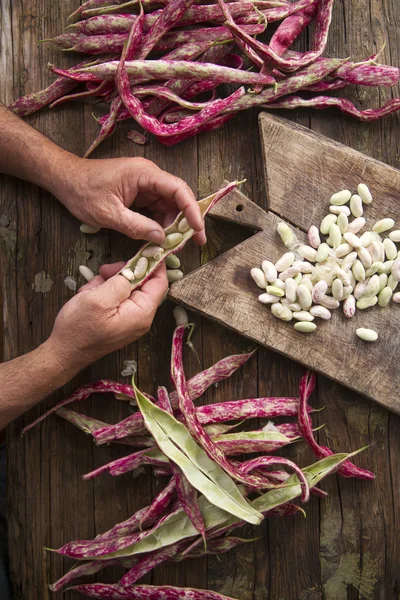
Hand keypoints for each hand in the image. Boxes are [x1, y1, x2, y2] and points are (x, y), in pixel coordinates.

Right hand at [47, 261, 167, 372]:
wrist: (63, 353)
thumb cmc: (79, 329)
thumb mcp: (99, 299)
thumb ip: (121, 282)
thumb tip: (135, 270)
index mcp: (141, 313)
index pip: (159, 283)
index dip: (155, 264)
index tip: (147, 248)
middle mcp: (140, 318)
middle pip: (142, 284)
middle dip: (123, 274)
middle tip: (104, 271)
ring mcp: (130, 321)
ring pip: (126, 289)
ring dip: (109, 284)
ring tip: (91, 291)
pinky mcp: (119, 321)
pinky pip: (117, 299)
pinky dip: (104, 293)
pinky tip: (90, 297)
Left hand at [51, 156, 205, 244]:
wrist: (64, 179)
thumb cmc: (82, 191)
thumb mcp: (108, 214)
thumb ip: (136, 227)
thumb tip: (162, 239)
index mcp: (144, 174)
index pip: (178, 189)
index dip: (192, 210)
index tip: (198, 230)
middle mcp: (148, 176)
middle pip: (177, 197)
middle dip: (187, 220)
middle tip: (194, 242)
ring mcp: (144, 184)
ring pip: (168, 205)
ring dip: (173, 224)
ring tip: (175, 245)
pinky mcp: (139, 193)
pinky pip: (156, 208)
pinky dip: (160, 223)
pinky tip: (161, 239)